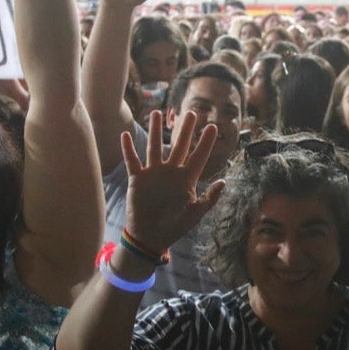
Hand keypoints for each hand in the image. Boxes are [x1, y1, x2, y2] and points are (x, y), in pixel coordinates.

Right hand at [122, 110, 224, 252]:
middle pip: (179, 145)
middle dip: (185, 129)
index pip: (199, 156)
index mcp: (186, 179)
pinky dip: (128, 148)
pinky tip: (125, 135)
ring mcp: (154, 174)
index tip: (213, 126)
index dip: (206, 142)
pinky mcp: (138, 179)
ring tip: (157, 113)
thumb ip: (209, 198)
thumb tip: (223, 182)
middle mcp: (171, 172)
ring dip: (156, 130)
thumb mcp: (195, 214)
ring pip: (155, 147)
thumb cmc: (174, 227)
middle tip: (191, 112)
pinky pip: (133, 160)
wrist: (150, 237)